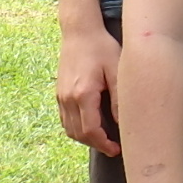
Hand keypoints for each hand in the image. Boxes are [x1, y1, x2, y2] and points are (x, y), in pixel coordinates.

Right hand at [56, 22, 121, 154]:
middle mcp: (68, 98)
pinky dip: (77, 128)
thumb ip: (119, 97)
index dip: (104, 144)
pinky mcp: (59, 93)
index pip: (91, 130)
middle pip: (79, 134)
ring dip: (86, 138)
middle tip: (113, 148)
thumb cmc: (102, 48)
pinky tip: (91, 127)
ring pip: (70, 129)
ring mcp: (60, 97)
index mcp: (83, 94)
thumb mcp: (117, 70)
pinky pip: (65, 119)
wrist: (79, 32)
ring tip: (104, 140)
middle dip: (96, 144)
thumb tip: (123, 122)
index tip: (117, 149)